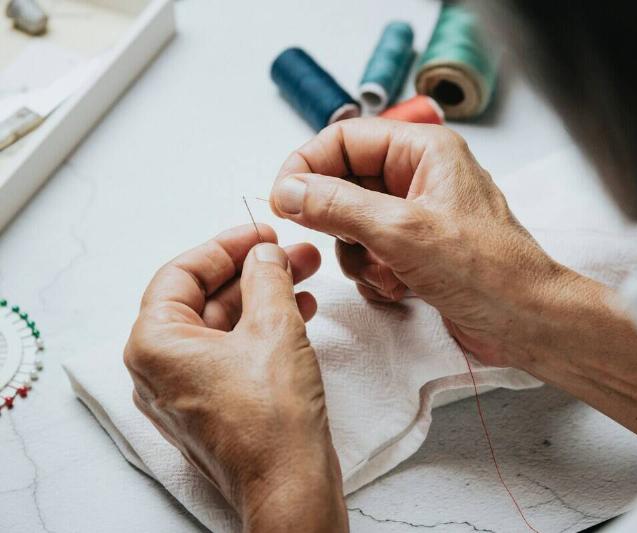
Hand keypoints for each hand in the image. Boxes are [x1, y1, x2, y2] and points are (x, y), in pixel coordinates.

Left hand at [123, 225, 347, 531]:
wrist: (290, 485)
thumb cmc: (271, 421)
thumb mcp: (274, 328)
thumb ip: (266, 277)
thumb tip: (264, 254)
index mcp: (155, 345)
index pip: (182, 272)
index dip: (226, 245)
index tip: (261, 232)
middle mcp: (160, 367)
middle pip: (204, 297)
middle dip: (253, 270)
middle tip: (291, 253)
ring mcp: (186, 389)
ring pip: (223, 324)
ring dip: (264, 296)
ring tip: (305, 276)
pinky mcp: (213, 403)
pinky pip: (232, 350)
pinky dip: (263, 327)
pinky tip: (299, 312)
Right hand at [269, 118, 574, 368]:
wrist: (525, 321)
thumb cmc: (488, 271)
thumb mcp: (402, 232)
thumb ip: (338, 206)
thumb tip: (290, 190)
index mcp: (424, 151)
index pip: (345, 138)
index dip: (308, 165)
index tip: (283, 198)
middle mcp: (419, 177)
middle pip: (345, 182)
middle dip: (338, 221)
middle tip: (345, 242)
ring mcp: (417, 215)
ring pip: (352, 223)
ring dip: (358, 255)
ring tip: (386, 271)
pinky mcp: (416, 250)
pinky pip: (369, 252)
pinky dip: (373, 273)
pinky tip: (399, 287)